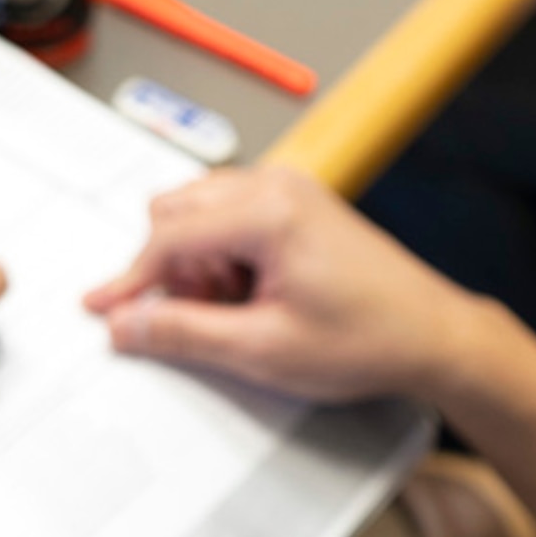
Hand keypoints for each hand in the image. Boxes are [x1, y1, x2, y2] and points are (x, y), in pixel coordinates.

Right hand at [83, 166, 480, 400]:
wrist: (432, 335)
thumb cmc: (369, 337)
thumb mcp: (263, 350)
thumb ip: (184, 334)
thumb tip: (129, 323)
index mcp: (269, 211)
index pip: (169, 237)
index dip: (131, 280)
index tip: (104, 308)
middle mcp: (277, 186)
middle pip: (177, 211)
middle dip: (174, 269)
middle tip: (201, 319)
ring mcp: (290, 191)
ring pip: (201, 211)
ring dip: (199, 262)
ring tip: (237, 311)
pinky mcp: (298, 204)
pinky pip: (231, 216)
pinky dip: (225, 255)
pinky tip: (253, 296)